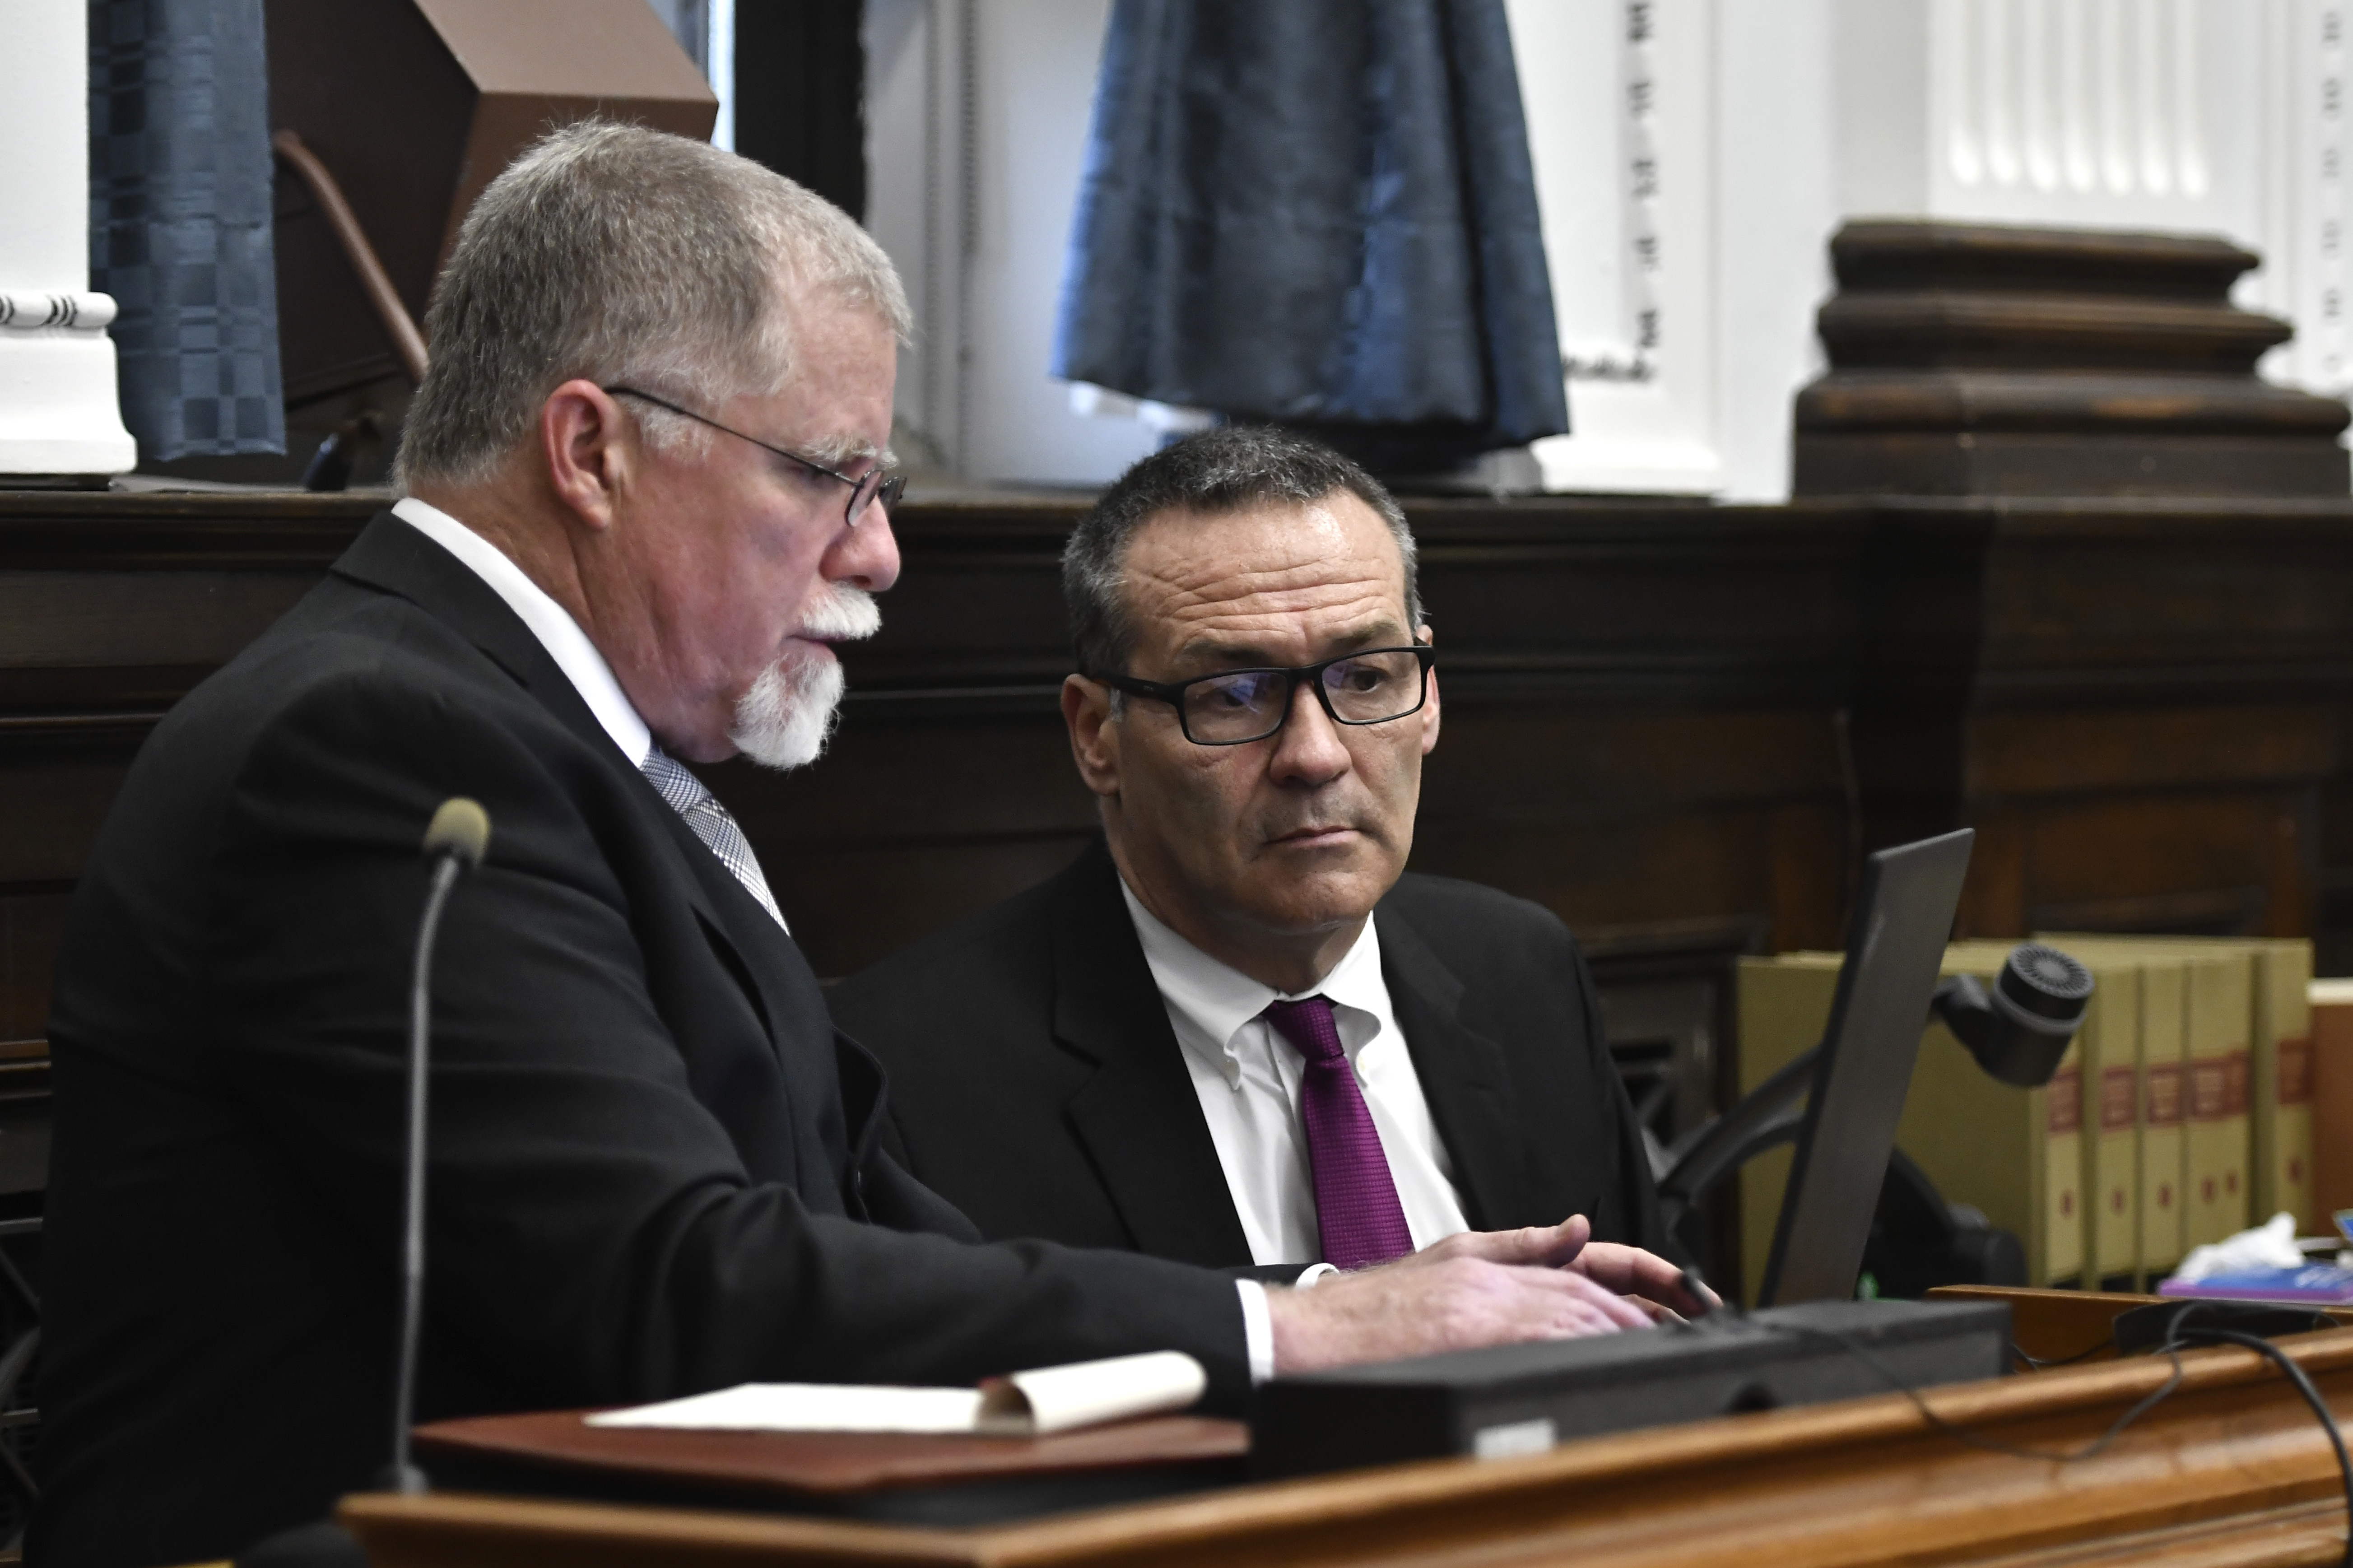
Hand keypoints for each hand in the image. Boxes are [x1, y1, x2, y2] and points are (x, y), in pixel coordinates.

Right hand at [1264, 1216, 1717, 1375]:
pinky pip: (1545, 1335)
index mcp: (1493, 1260)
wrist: (1315, 1334)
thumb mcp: (1449, 1257)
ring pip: (1577, 1310)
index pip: (1584, 1261)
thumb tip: (1574, 1229)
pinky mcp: (1471, 1333)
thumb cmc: (1370, 1310)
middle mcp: (1495, 1278)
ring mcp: (1484, 1307)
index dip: (1640, 1275)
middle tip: (1691, 1327)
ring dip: (1629, 1328)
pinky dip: (1587, 1342)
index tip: (1678, 1295)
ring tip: (1669, 1345)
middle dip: (1648, 1310)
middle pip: (1591, 1289)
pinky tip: (1614, 1354)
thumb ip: (1517, 1244)